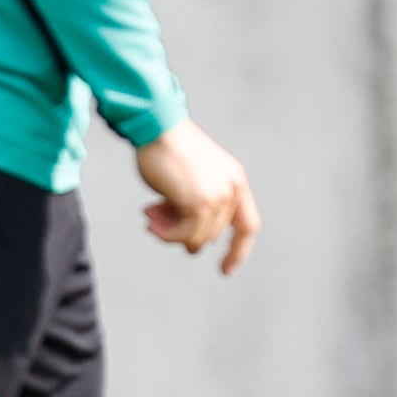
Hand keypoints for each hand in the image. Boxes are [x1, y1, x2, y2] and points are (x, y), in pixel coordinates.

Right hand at [135, 120, 260, 275]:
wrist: (157, 127)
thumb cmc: (167, 147)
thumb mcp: (189, 177)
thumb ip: (193, 202)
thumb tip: (187, 239)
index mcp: (235, 180)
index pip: (247, 225)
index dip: (238, 251)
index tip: (225, 269)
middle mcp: (232, 190)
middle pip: (213, 232)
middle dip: (182, 233)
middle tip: (154, 223)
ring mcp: (219, 196)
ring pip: (199, 235)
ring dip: (170, 233)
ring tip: (149, 220)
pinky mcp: (200, 202)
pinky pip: (186, 233)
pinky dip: (167, 233)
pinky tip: (150, 221)